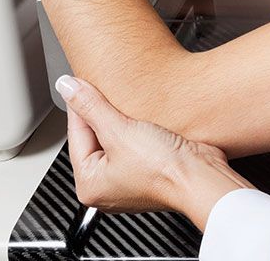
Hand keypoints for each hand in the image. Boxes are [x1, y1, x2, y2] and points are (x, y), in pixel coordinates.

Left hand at [55, 75, 253, 228]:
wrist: (202, 178)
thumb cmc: (163, 170)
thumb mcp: (120, 131)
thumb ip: (91, 106)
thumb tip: (67, 87)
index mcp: (89, 185)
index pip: (76, 134)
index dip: (81, 104)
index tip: (83, 82)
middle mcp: (106, 187)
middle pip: (96, 137)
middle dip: (103, 114)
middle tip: (109, 91)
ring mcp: (129, 181)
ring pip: (117, 139)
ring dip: (123, 120)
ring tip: (131, 106)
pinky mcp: (149, 171)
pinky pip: (135, 144)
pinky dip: (138, 130)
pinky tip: (146, 119)